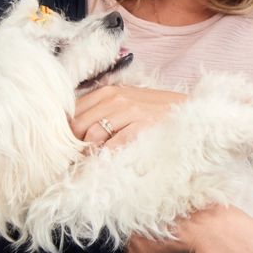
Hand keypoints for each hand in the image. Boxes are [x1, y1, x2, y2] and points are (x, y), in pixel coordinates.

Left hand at [71, 85, 185, 148]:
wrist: (186, 109)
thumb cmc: (152, 109)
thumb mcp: (124, 101)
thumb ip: (100, 110)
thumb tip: (72, 131)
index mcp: (107, 91)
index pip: (72, 112)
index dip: (66, 132)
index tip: (67, 146)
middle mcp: (114, 98)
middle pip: (77, 125)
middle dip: (74, 144)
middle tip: (77, 158)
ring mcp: (128, 111)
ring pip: (92, 135)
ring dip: (90, 152)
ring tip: (94, 160)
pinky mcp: (141, 125)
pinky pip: (114, 144)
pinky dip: (108, 154)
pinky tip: (111, 159)